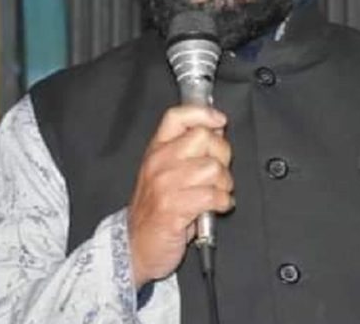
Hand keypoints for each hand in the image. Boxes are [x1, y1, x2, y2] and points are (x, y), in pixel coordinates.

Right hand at [127, 105, 233, 287]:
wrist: (135, 246)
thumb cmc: (155, 210)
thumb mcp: (164, 173)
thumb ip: (188, 152)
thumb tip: (216, 131)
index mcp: (156, 150)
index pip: (177, 117)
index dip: (203, 113)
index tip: (220, 121)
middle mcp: (159, 163)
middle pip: (204, 138)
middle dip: (222, 155)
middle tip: (218, 173)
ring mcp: (165, 185)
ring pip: (213, 168)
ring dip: (224, 183)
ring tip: (217, 192)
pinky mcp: (174, 209)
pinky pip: (212, 195)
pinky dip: (222, 202)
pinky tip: (216, 207)